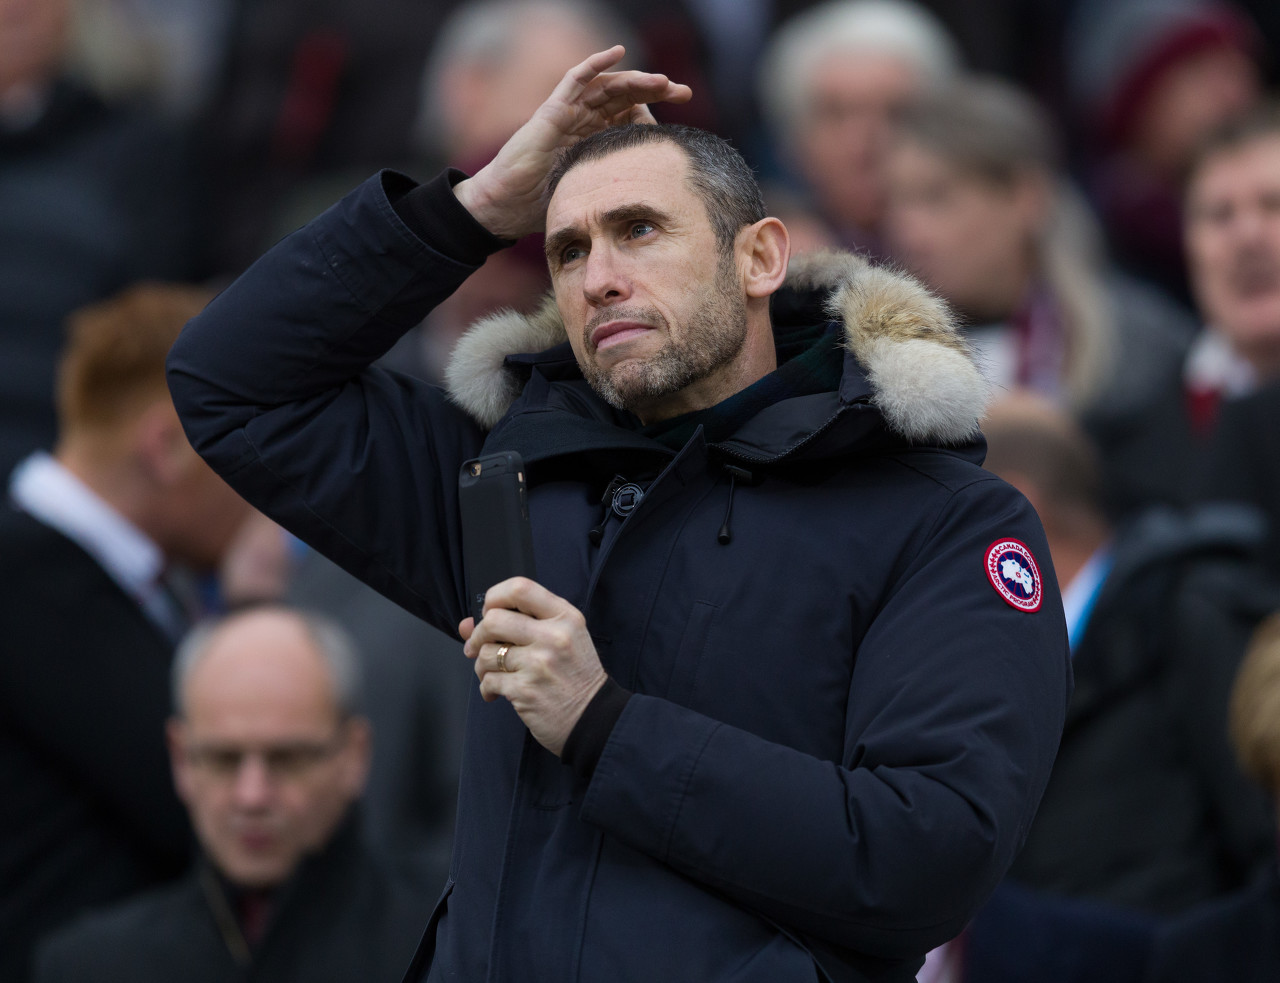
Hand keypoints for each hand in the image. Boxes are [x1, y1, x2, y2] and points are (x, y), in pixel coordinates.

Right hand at [453, 45, 691, 238]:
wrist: (508, 206)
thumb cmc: (543, 204)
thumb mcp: (591, 194)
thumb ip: (615, 189)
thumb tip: (653, 202)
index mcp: (595, 138)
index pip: (632, 115)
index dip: (657, 111)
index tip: (684, 113)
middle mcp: (584, 121)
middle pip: (625, 97)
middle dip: (656, 91)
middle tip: (683, 92)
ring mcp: (569, 113)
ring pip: (607, 87)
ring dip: (635, 79)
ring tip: (662, 80)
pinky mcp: (552, 110)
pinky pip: (575, 79)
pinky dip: (595, 64)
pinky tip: (616, 52)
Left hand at [460, 577, 606, 755]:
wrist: (594, 717)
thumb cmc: (575, 676)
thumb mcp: (561, 639)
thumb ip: (519, 624)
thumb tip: (466, 624)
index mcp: (565, 617)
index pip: (520, 588)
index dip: (495, 596)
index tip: (489, 611)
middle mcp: (553, 636)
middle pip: (494, 619)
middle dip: (479, 634)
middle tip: (479, 647)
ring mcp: (539, 664)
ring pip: (486, 653)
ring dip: (481, 665)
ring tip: (493, 673)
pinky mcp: (526, 691)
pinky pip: (488, 680)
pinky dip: (487, 688)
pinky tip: (497, 692)